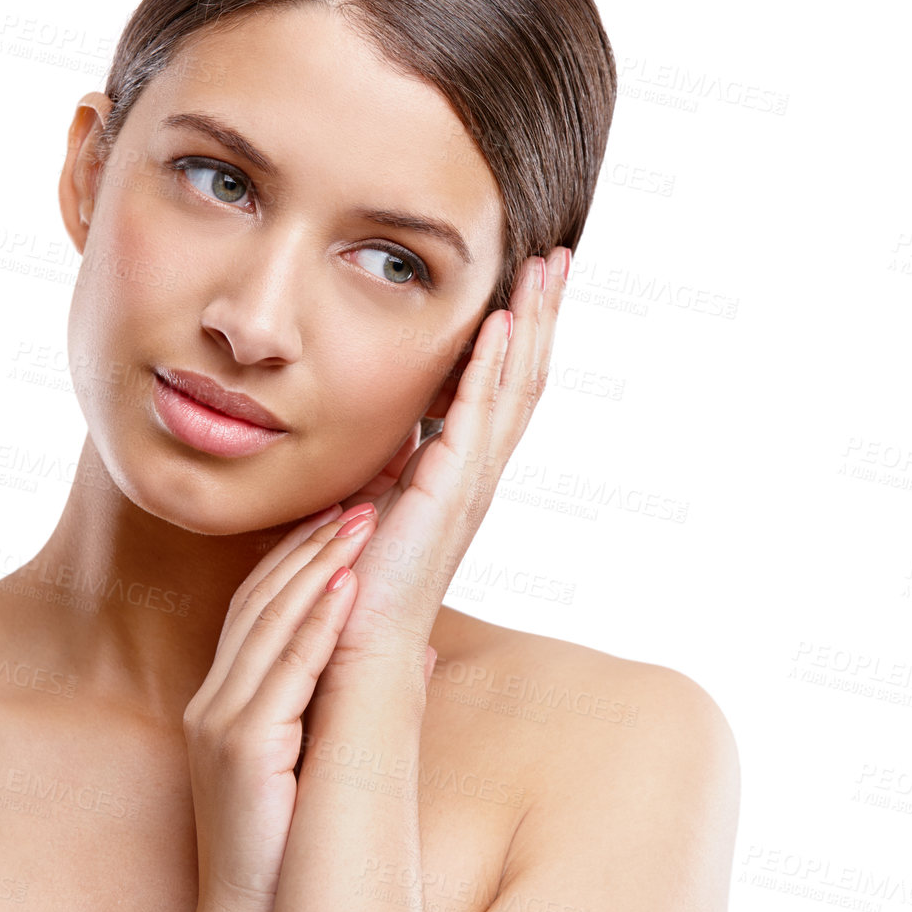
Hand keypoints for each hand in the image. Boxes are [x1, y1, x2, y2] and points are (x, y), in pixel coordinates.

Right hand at [177, 501, 378, 911]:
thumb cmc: (286, 843)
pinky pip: (282, 669)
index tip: (345, 509)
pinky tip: (346, 585)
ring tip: (362, 519)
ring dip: (318, 565)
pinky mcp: (240, 746)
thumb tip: (413, 653)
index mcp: (228, 698)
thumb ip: (349, 698)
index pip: (261, 604)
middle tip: (360, 493)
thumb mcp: (316, 756)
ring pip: (269, 621)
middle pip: (261, 598)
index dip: (300, 552)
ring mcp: (221, 720)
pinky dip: (314, 622)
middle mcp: (214, 700)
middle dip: (311, 541)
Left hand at [322, 249, 570, 690]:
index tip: (529, 281)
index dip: (520, 334)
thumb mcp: (367, 502)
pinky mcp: (447, 494)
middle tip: (558, 256)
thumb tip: (377, 434)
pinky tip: (498, 321)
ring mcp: (469, 484)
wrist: (353, 655)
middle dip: (541, 314)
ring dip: (531, 324)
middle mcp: (477, 475)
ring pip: (515, 387)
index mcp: (461, 475)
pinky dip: (490, 366)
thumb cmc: (353, 591)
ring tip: (547, 268)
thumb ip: (382, 466)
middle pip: (524, 377)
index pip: (502, 389)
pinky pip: (476, 416)